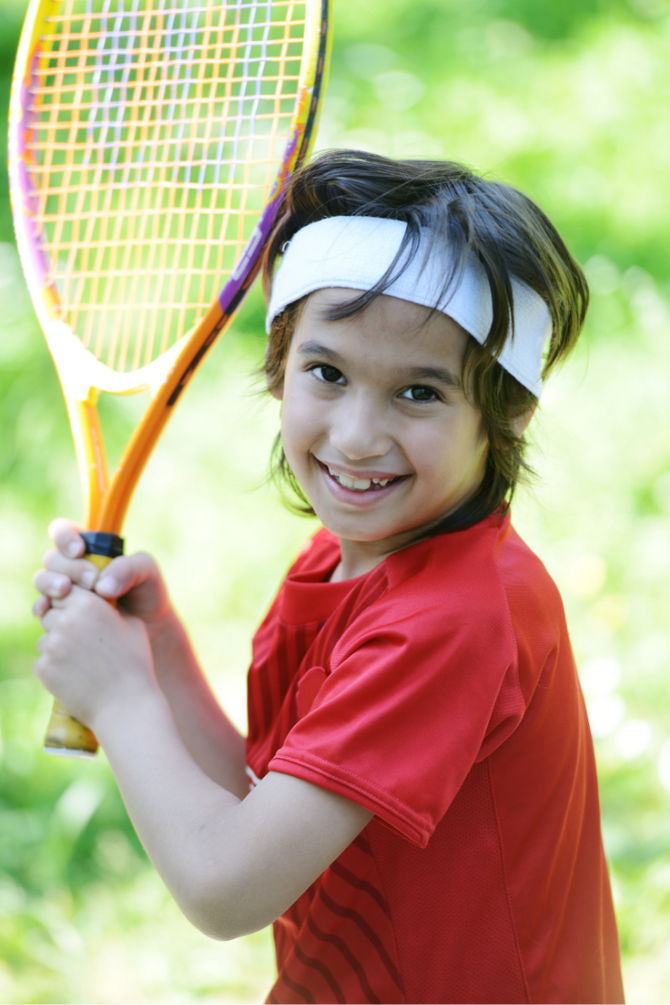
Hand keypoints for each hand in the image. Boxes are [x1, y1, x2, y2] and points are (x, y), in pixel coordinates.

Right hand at [33, 519, 170, 633]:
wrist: (149, 630)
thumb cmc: (147, 594)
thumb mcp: (148, 573)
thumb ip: (129, 568)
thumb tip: (102, 585)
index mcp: (89, 549)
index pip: (64, 532)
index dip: (65, 537)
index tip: (79, 550)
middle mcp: (72, 567)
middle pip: (52, 558)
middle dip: (69, 567)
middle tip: (91, 580)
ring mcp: (63, 591)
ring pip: (42, 579)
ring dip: (50, 584)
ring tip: (66, 591)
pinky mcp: (59, 614)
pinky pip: (40, 607)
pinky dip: (41, 607)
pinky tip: (51, 611)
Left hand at [34, 584, 156, 730]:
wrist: (126, 705)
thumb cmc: (134, 662)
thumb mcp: (132, 623)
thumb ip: (108, 605)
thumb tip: (96, 597)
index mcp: (88, 603)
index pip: (66, 590)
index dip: (74, 603)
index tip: (84, 616)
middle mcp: (66, 620)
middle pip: (50, 613)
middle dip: (62, 624)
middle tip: (84, 642)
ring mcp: (52, 645)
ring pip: (45, 638)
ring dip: (58, 647)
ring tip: (84, 663)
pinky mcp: (43, 668)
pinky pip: (44, 662)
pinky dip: (56, 669)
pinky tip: (76, 677)